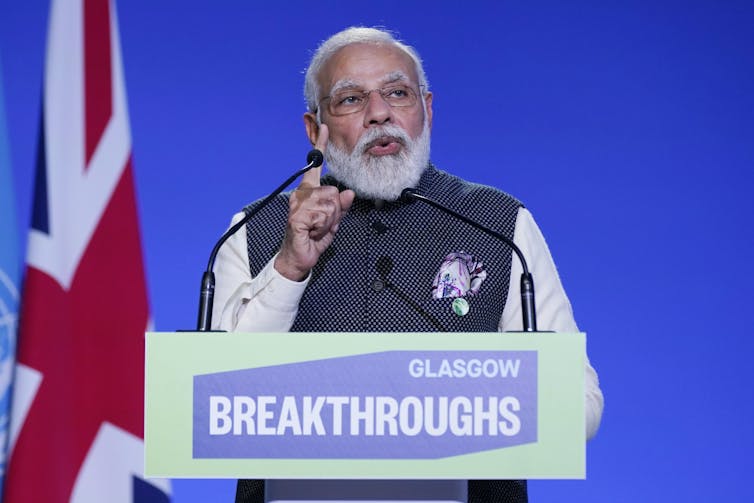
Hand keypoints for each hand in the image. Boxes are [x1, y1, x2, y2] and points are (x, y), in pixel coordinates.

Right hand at [275, 124, 355, 280]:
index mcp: (309, 191)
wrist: (299, 258)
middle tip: (323, 224)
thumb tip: (348, 193)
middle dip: (335, 212)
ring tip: (317, 229)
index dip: (320, 146)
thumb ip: (342, 207)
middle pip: (333, 192)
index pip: (315, 166)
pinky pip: (322, 215)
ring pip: (331, 204)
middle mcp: (301, 194)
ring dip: (329, 221)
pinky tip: (312, 232)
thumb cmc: (313, 238)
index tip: (323, 127)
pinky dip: (322, 228)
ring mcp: (297, 204)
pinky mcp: (296, 216)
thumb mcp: (333, 221)